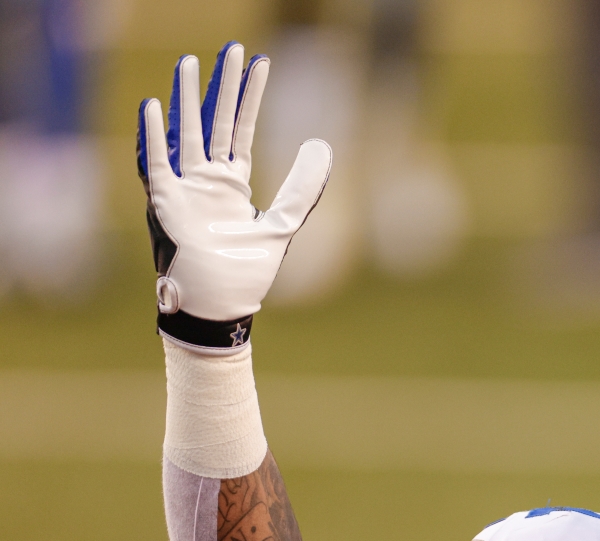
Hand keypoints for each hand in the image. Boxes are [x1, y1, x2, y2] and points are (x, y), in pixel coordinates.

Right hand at [137, 42, 331, 349]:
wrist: (221, 306)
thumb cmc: (246, 274)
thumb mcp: (283, 224)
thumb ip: (302, 187)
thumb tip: (321, 146)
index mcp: (232, 184)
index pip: (241, 128)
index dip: (251, 97)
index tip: (261, 63)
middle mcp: (207, 180)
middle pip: (215, 121)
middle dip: (223, 86)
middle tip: (231, 50)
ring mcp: (185, 189)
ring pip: (186, 132)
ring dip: (186, 98)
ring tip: (188, 63)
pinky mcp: (166, 203)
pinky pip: (156, 164)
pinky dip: (154, 136)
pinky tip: (153, 107)